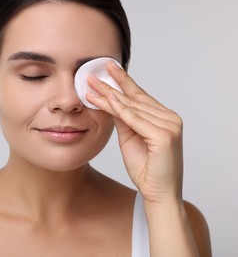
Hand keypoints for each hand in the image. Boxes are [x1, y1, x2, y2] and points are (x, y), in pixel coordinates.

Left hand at [86, 61, 183, 203]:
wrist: (158, 193)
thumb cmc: (146, 168)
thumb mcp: (130, 138)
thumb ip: (124, 119)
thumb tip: (112, 101)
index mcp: (163, 117)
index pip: (139, 95)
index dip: (123, 81)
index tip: (108, 67)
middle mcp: (169, 118)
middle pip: (134, 98)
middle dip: (111, 85)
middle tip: (91, 73)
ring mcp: (169, 126)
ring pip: (133, 107)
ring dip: (109, 95)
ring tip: (91, 85)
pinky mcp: (165, 136)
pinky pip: (136, 119)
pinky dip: (121, 109)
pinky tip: (107, 99)